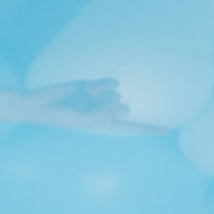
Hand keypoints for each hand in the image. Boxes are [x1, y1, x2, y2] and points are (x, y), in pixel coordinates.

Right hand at [7, 79, 163, 133]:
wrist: (44, 102)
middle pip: (121, 107)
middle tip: (87, 107)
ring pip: (115, 93)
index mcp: (104, 124)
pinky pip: (107, 83)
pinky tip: (89, 87)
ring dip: (99, 95)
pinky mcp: (94, 84)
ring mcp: (101, 97)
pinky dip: (101, 84)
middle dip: (108, 107)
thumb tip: (122, 108)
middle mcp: (106, 111)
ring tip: (81, 98)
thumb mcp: (82, 119)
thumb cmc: (61, 116)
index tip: (168, 130)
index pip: (132, 127)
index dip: (149, 128)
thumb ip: (101, 115)